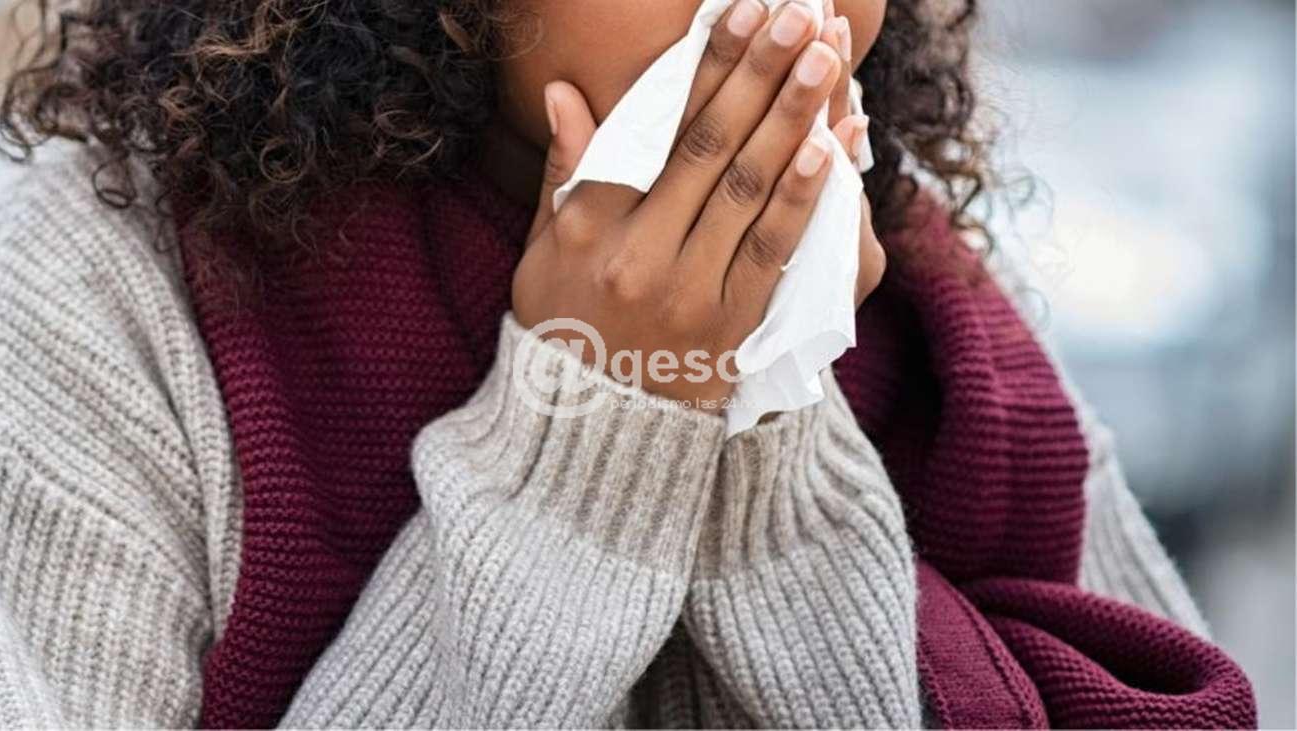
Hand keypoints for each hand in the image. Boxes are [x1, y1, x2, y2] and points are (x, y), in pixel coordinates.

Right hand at [513, 1, 881, 408]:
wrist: (593, 427)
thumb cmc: (563, 325)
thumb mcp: (541, 251)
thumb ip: (562, 171)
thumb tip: (563, 92)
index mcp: (589, 226)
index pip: (654, 129)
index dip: (702, 65)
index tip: (739, 11)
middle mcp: (640, 253)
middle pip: (710, 146)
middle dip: (760, 71)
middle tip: (799, 12)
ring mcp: (690, 290)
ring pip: (749, 189)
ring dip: (793, 116)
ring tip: (825, 56)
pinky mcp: (732, 323)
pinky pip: (775, 249)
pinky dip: (804, 194)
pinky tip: (830, 143)